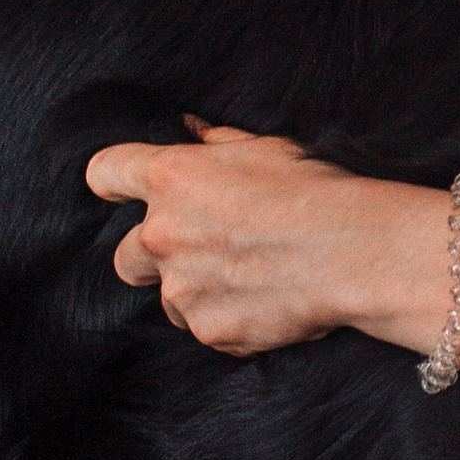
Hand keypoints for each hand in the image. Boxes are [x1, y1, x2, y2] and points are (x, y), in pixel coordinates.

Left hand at [84, 123, 445, 355]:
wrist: (354, 251)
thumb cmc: (317, 190)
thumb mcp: (266, 149)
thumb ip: (217, 144)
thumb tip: (191, 130)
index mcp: (171, 178)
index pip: (105, 173)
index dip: (112, 183)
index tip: (120, 192)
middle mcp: (163, 234)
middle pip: (124, 255)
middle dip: (151, 256)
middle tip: (200, 251)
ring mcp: (182, 288)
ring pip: (168, 297)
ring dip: (194, 291)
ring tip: (247, 279)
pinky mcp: (208, 329)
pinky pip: (205, 327)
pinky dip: (228, 319)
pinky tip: (266, 303)